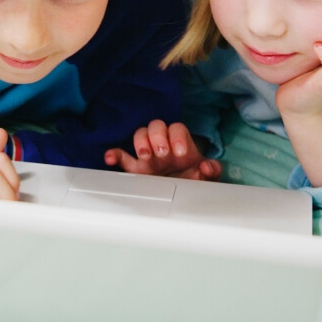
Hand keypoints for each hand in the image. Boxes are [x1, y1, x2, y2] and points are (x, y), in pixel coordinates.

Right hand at [104, 121, 221, 180]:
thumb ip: (212, 170)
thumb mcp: (208, 176)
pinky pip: (121, 156)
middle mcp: (163, 144)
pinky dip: (114, 154)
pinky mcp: (135, 168)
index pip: (177, 128)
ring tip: (145, 156)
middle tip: (163, 153)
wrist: (183, 195)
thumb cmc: (194, 180)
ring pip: (139, 135)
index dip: (178, 137)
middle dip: (158, 137)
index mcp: (181, 143)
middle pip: (156, 126)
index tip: (180, 153)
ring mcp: (147, 155)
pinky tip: (110, 158)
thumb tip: (207, 166)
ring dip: (141, 143)